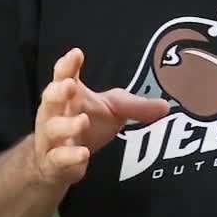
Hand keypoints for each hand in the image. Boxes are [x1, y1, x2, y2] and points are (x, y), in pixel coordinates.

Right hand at [30, 47, 168, 186]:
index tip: (77, 53)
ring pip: (52, 129)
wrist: (59, 163)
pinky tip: (83, 154)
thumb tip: (166, 105)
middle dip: (58, 91)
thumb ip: (136, 107)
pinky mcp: (53, 163)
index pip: (63, 75)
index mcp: (68, 95)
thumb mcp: (113, 111)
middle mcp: (54, 113)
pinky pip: (56, 159)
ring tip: (82, 121)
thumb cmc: (88, 126)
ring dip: (66, 125)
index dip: (68, 64)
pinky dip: (68, 156)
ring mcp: (50, 138)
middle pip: (50, 98)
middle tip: (70, 84)